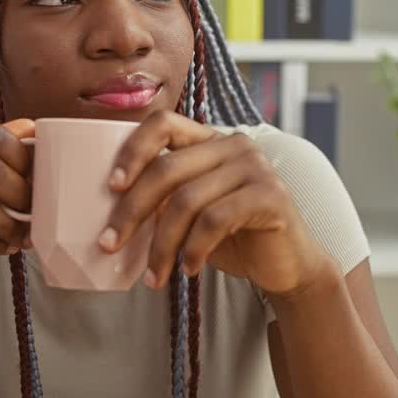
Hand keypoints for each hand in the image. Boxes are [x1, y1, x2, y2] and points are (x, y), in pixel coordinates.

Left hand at [100, 110, 332, 294]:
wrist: (287, 266)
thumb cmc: (233, 238)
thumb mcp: (190, 214)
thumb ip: (162, 200)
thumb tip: (111, 210)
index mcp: (210, 140)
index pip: (163, 123)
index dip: (132, 150)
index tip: (111, 186)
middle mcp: (234, 144)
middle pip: (166, 169)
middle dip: (131, 211)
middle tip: (109, 244)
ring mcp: (255, 167)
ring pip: (187, 201)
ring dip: (162, 245)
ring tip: (154, 275)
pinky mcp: (271, 196)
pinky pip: (215, 220)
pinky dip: (193, 249)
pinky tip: (188, 269)